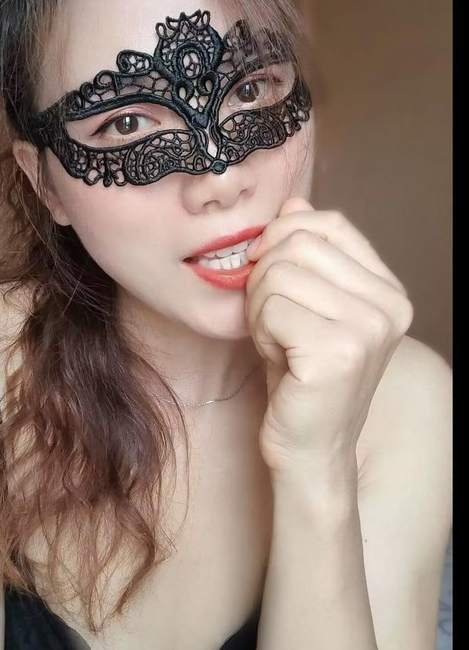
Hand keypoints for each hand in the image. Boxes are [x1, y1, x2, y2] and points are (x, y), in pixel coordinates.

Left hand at [245, 198, 413, 474]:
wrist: (308, 448)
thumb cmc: (301, 376)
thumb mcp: (306, 304)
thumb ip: (306, 254)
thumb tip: (294, 201)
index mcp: (388, 290)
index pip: (330, 224)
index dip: (285, 236)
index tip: (269, 270)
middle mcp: (389, 307)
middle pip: (298, 244)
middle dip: (265, 278)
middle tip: (274, 320)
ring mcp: (368, 331)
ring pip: (278, 274)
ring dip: (260, 309)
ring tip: (278, 342)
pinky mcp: (338, 355)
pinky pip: (271, 309)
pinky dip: (260, 333)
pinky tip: (278, 360)